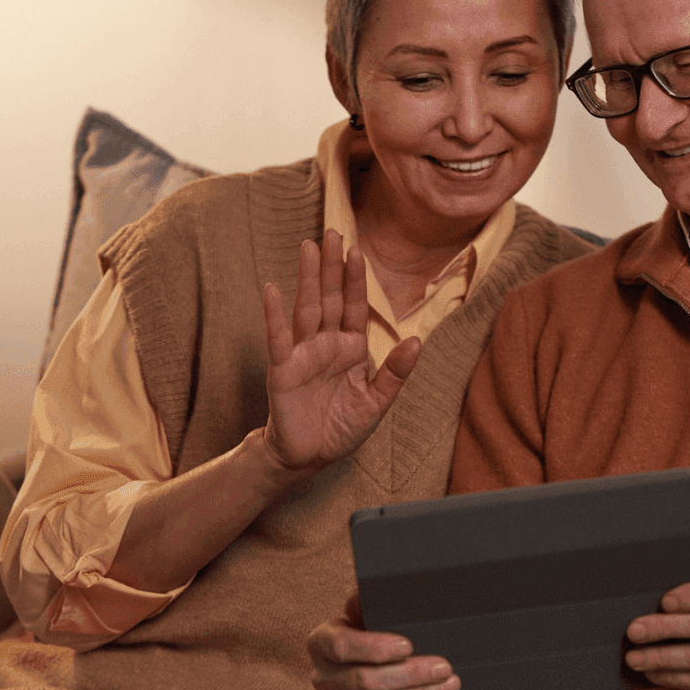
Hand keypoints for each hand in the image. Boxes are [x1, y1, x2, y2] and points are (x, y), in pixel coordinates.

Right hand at [261, 228, 420, 469]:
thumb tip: (417, 341)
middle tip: (332, 231)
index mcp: (350, 349)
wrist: (309, 458)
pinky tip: (272, 289)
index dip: (356, 280)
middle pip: (330, 298)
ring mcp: (302, 354)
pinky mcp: (282, 370)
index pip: (355, 308)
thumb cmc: (341, 429)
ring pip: (306, 309)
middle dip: (332, 267)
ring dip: (308, 279)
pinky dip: (274, 314)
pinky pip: (278, 338)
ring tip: (308, 247)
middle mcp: (325, 345)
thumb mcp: (376, 403)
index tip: (358, 251)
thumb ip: (395, 372)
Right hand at [308, 596, 460, 689]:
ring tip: (450, 685)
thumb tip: (389, 588)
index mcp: (320, 642)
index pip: (341, 646)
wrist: (380, 670)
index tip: (409, 645)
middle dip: (411, 675)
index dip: (375, 648)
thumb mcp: (375, 613)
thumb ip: (375, 602)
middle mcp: (321, 678)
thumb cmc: (381, 633)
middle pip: (365, 682)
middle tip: (445, 667)